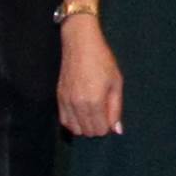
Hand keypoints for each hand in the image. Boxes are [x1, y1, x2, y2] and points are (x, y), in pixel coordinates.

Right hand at [58, 14, 124, 137]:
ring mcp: (66, 102)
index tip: (110, 115)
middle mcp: (78, 104)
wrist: (80, 43)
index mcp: (94, 101)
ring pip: (75, 129)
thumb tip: (117, 130)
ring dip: (85, 126)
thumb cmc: (102, 60)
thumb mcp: (116, 82)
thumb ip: (116, 108)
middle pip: (88, 132)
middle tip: (103, 112)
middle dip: (97, 127)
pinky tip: (81, 113)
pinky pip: (64, 121)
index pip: (100, 130)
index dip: (108, 126)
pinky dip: (73, 122)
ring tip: (92, 113)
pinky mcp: (59, 97)